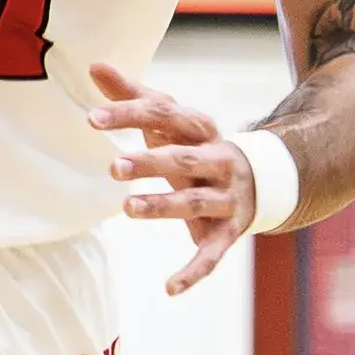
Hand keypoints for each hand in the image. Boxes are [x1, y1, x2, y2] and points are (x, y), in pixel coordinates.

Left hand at [89, 62, 252, 297]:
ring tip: (128, 209)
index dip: (130, 115)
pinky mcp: (228, 232)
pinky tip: (169, 289)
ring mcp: (225, 198)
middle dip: (150, 163)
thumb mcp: (172, 122)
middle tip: (113, 167)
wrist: (262, 180)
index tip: (92, 119)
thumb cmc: (197, 147)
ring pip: (195, 204)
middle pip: (183, 159)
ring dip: (163, 207)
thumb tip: (95, 65)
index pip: (165, 116)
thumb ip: (134, 96)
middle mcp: (217, 161)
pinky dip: (193, 273)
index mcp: (200, 129)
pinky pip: (211, 255)